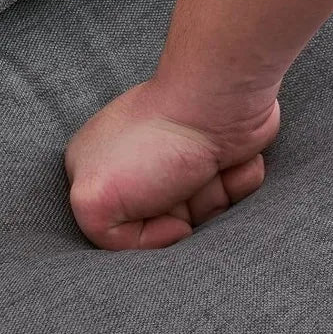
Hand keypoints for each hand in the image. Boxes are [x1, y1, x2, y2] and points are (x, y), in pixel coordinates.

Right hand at [64, 77, 279, 249]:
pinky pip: (235, 193)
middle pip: (167, 225)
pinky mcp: (220, 156)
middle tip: (183, 182)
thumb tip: (169, 231)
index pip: (120, 232)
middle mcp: (138, 166)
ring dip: (212, 197)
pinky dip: (238, 181)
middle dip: (184, 214)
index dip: (146, 233)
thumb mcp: (94, 200)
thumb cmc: (156, 141)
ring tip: (207, 165)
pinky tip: (231, 159)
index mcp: (98, 170)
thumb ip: (102, 234)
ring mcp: (181, 162)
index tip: (161, 214)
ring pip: (205, 214)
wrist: (218, 99)